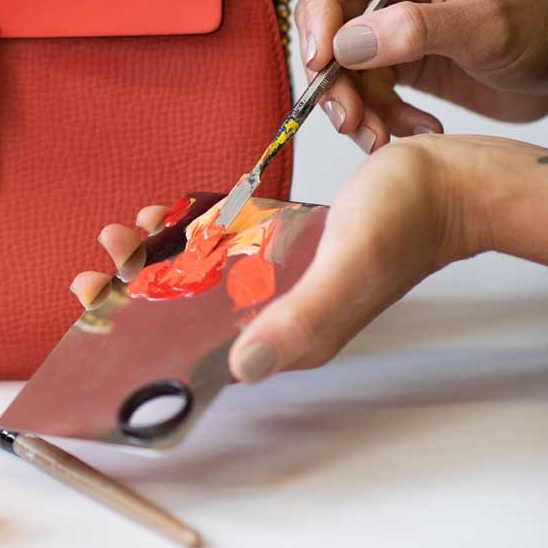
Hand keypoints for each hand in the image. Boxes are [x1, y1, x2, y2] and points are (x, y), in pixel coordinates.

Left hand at [73, 134, 547, 383]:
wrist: (450, 181)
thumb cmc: (409, 220)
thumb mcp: (348, 267)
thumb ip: (302, 318)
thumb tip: (243, 365)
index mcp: (291, 334)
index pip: (197, 344)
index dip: (140, 324)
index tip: (96, 295)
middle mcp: (281, 312)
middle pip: (192, 311)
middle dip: (138, 284)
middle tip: (104, 252)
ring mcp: (285, 279)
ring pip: (206, 277)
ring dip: (162, 256)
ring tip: (132, 229)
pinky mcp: (291, 247)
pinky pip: (232, 245)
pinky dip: (198, 231)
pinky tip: (176, 213)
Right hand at [294, 0, 547, 151]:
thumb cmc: (545, 26)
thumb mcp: (486, 25)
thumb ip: (416, 29)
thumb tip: (348, 43)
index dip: (315, 5)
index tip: (323, 58)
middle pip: (324, 17)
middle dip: (331, 72)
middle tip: (348, 115)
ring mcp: (390, 17)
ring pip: (338, 61)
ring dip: (352, 104)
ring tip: (378, 135)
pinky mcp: (395, 56)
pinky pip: (362, 87)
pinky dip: (376, 115)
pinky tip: (412, 127)